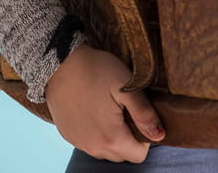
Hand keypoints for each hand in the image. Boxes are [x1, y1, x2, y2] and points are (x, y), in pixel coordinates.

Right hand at [45, 44, 165, 162]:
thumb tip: (160, 135)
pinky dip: (94, 132)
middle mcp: (94, 147)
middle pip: (122, 154)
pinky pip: (88, 142)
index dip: (143, 137)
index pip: (139, 155)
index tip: (135, 115)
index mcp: (112, 138)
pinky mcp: (67, 134)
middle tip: (122, 110)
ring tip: (106, 109)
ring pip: (105, 150)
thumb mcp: (126, 86)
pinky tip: (92, 110)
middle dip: (127, 137)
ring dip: (110, 136)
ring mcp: (79, 142)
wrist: (57, 62)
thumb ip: (144, 113)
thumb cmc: (95, 70)